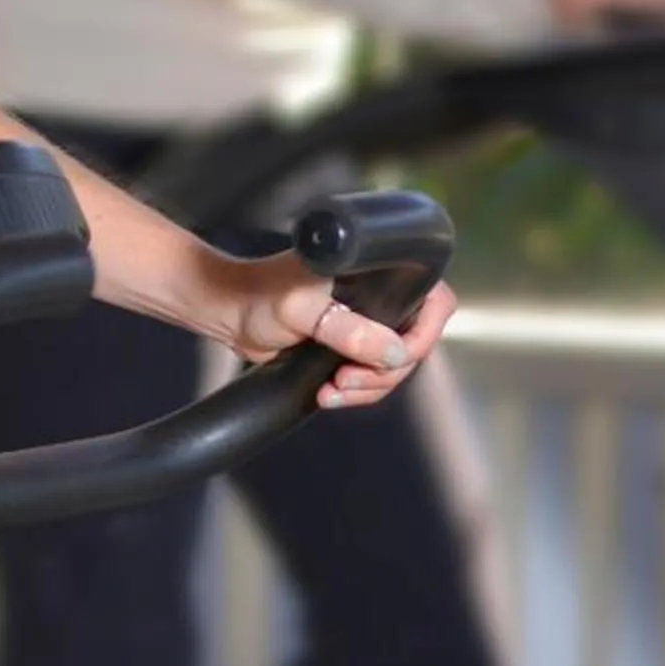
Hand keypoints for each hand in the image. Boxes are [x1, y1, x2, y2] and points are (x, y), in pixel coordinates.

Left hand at [208, 254, 461, 411]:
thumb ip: (348, 330)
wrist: (230, 314)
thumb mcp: (303, 311)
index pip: (434, 301)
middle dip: (384, 372)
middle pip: (413, 345)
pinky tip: (329, 393)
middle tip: (346, 379)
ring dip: (368, 387)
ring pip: (392, 367)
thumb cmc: (260, 295)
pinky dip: (355, 391)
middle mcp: (379, 296)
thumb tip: (394, 353)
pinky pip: (371, 377)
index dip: (422, 335)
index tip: (393, 357)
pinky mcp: (351, 346)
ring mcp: (367, 323)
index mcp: (378, 272)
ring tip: (332, 390)